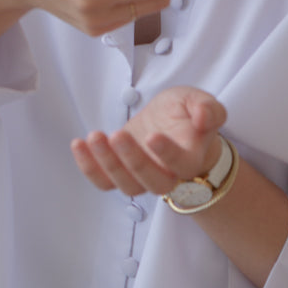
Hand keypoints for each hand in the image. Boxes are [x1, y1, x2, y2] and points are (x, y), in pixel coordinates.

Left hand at [71, 87, 226, 195]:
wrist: (174, 127)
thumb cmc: (188, 115)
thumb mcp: (200, 101)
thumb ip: (209, 109)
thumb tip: (205, 117)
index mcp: (191, 159)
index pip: (182, 165)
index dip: (168, 154)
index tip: (152, 135)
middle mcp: (169, 175)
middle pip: (153, 182)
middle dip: (133, 161)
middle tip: (117, 135)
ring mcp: (143, 178)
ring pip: (127, 186)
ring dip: (108, 164)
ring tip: (94, 136)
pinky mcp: (122, 174)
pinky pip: (104, 182)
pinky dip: (89, 168)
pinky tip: (79, 145)